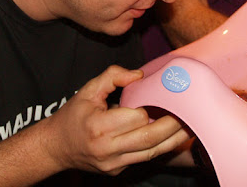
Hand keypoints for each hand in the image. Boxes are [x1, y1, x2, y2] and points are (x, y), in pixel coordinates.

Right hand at [44, 65, 189, 175]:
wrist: (56, 146)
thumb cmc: (72, 116)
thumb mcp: (88, 90)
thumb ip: (112, 76)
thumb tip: (139, 75)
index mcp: (99, 126)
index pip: (136, 117)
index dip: (152, 107)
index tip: (166, 96)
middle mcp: (107, 149)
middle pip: (150, 138)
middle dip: (173, 126)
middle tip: (189, 112)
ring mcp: (113, 164)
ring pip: (151, 153)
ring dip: (172, 140)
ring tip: (189, 126)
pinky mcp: (117, 171)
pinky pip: (143, 158)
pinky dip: (159, 147)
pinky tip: (170, 137)